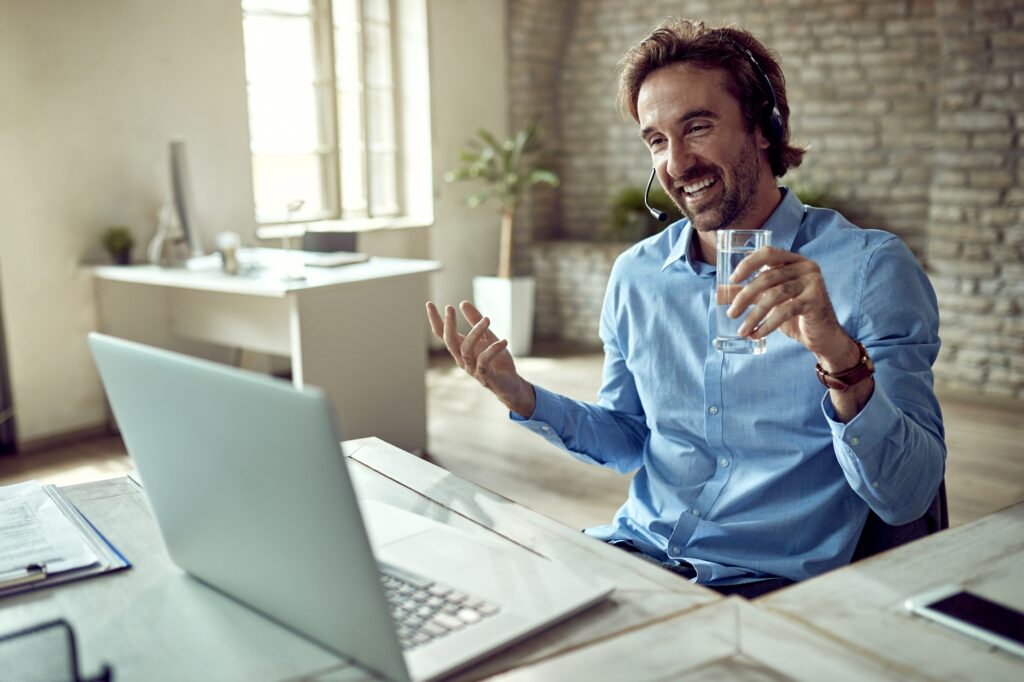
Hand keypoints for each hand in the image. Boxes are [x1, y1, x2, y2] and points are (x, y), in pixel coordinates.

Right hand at [425, 300, 535, 415]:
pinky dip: (493, 349)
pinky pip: (484, 361)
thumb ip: (475, 321)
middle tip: (449, 308)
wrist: (510, 384)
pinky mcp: (484, 376)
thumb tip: (462, 302)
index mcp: (460, 348)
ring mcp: (472, 368)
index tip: (429, 303)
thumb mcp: (488, 336)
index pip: (443, 334)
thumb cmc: (497, 360)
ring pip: (466, 349)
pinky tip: (503, 341)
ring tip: (488, 319)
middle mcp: (462, 358)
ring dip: (476, 332)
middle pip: (449, 341)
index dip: (435, 320)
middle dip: (448, 324)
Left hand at [727, 247, 856, 367]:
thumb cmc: (794, 315)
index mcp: (794, 260)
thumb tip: (719, 294)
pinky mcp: (816, 300)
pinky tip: (757, 334)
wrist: (822, 335)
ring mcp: (813, 282)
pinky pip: (785, 311)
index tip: (733, 279)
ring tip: (742, 330)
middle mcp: (806, 267)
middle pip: (767, 277)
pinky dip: (768, 324)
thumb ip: (749, 294)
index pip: (768, 253)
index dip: (748, 263)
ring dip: (754, 315)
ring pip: (775, 295)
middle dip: (745, 297)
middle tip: (731, 313)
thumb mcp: (769, 301)